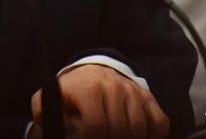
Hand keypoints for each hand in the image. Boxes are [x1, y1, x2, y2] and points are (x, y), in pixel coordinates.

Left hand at [30, 64, 168, 138]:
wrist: (93, 73)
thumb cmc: (72, 93)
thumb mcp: (54, 99)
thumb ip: (46, 113)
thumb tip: (50, 128)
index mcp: (89, 88)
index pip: (96, 125)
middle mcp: (114, 87)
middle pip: (119, 130)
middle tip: (103, 138)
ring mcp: (133, 91)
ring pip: (139, 128)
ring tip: (116, 138)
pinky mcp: (148, 97)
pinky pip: (159, 122)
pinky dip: (152, 135)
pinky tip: (137, 137)